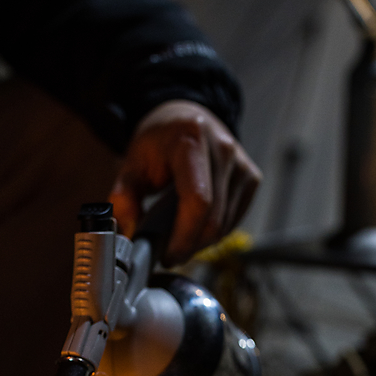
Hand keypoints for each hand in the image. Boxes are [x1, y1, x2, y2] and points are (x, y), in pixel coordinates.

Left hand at [109, 100, 260, 264]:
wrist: (186, 118)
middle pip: (214, 219)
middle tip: (168, 256)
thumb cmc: (159, 142)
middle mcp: (224, 150)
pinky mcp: (251, 178)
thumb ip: (124, 196)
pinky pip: (234, 220)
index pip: (198, 200)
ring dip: (201, 243)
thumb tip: (126, 231)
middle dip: (190, 246)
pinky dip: (214, 233)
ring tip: (179, 239)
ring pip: (225, 225)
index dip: (184, 236)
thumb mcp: (132, 163)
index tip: (168, 256)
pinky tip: (196, 227)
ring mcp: (241, 164)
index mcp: (192, 140)